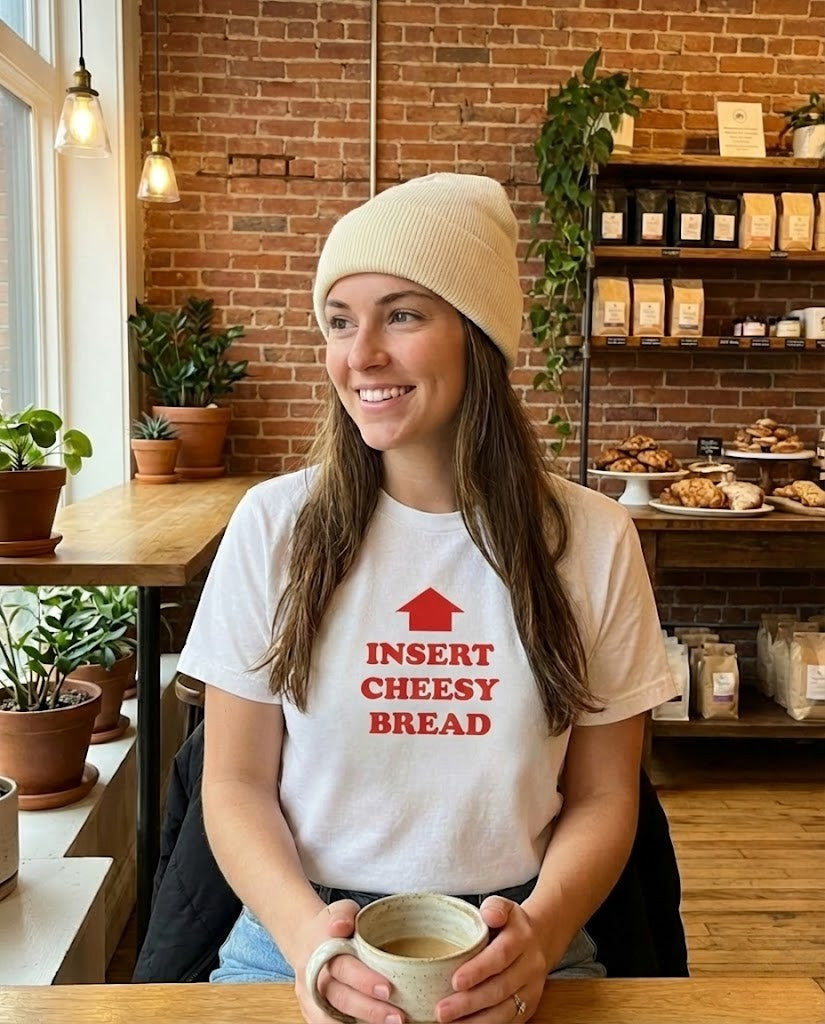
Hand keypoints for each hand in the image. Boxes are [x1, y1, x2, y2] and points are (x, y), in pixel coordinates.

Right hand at [293, 899, 405, 1023]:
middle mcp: (313, 976)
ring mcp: (310, 996)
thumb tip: (341, 926)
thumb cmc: (331, 926)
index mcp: (322, 950)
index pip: (343, 967)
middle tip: (397, 1016)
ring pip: (331, 1017)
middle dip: (369, 1009)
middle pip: (340, 997)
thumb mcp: (340, 910)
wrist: (304, 940)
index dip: (364, 980)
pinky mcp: (311, 1011)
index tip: (388, 989)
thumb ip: (343, 915)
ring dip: (360, 1022)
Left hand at [434, 897, 547, 1022]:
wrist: (541, 939)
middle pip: (500, 988)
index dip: (478, 970)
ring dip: (476, 1021)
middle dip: (469, 1003)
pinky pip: (509, 1021)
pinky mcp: (530, 1007)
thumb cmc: (511, 924)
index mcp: (521, 939)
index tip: (455, 981)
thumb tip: (489, 915)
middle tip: (442, 1011)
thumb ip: (495, 907)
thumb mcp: (504, 907)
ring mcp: (532, 989)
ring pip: (505, 1011)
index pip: (500, 956)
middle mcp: (530, 966)